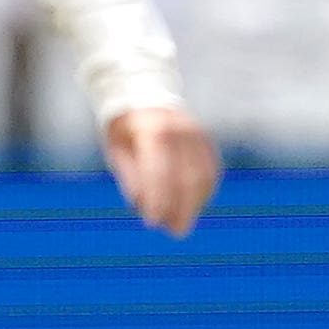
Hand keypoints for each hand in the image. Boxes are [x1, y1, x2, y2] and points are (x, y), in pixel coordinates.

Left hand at [103, 106, 218, 238]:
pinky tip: (193, 207)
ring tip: (182, 224)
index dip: (157, 199)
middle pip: (187, 177)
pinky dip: (204, 194)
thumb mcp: (118, 150)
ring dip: (195, 205)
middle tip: (175, 231)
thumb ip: (131, 177)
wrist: (146, 97)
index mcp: (153, 130)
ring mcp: (197, 135)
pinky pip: (210, 172)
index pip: (159, 171)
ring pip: (203, 176)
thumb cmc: (126, 130)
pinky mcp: (206, 142)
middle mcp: (180, 130)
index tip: (152, 222)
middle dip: (182, 208)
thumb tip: (143, 206)